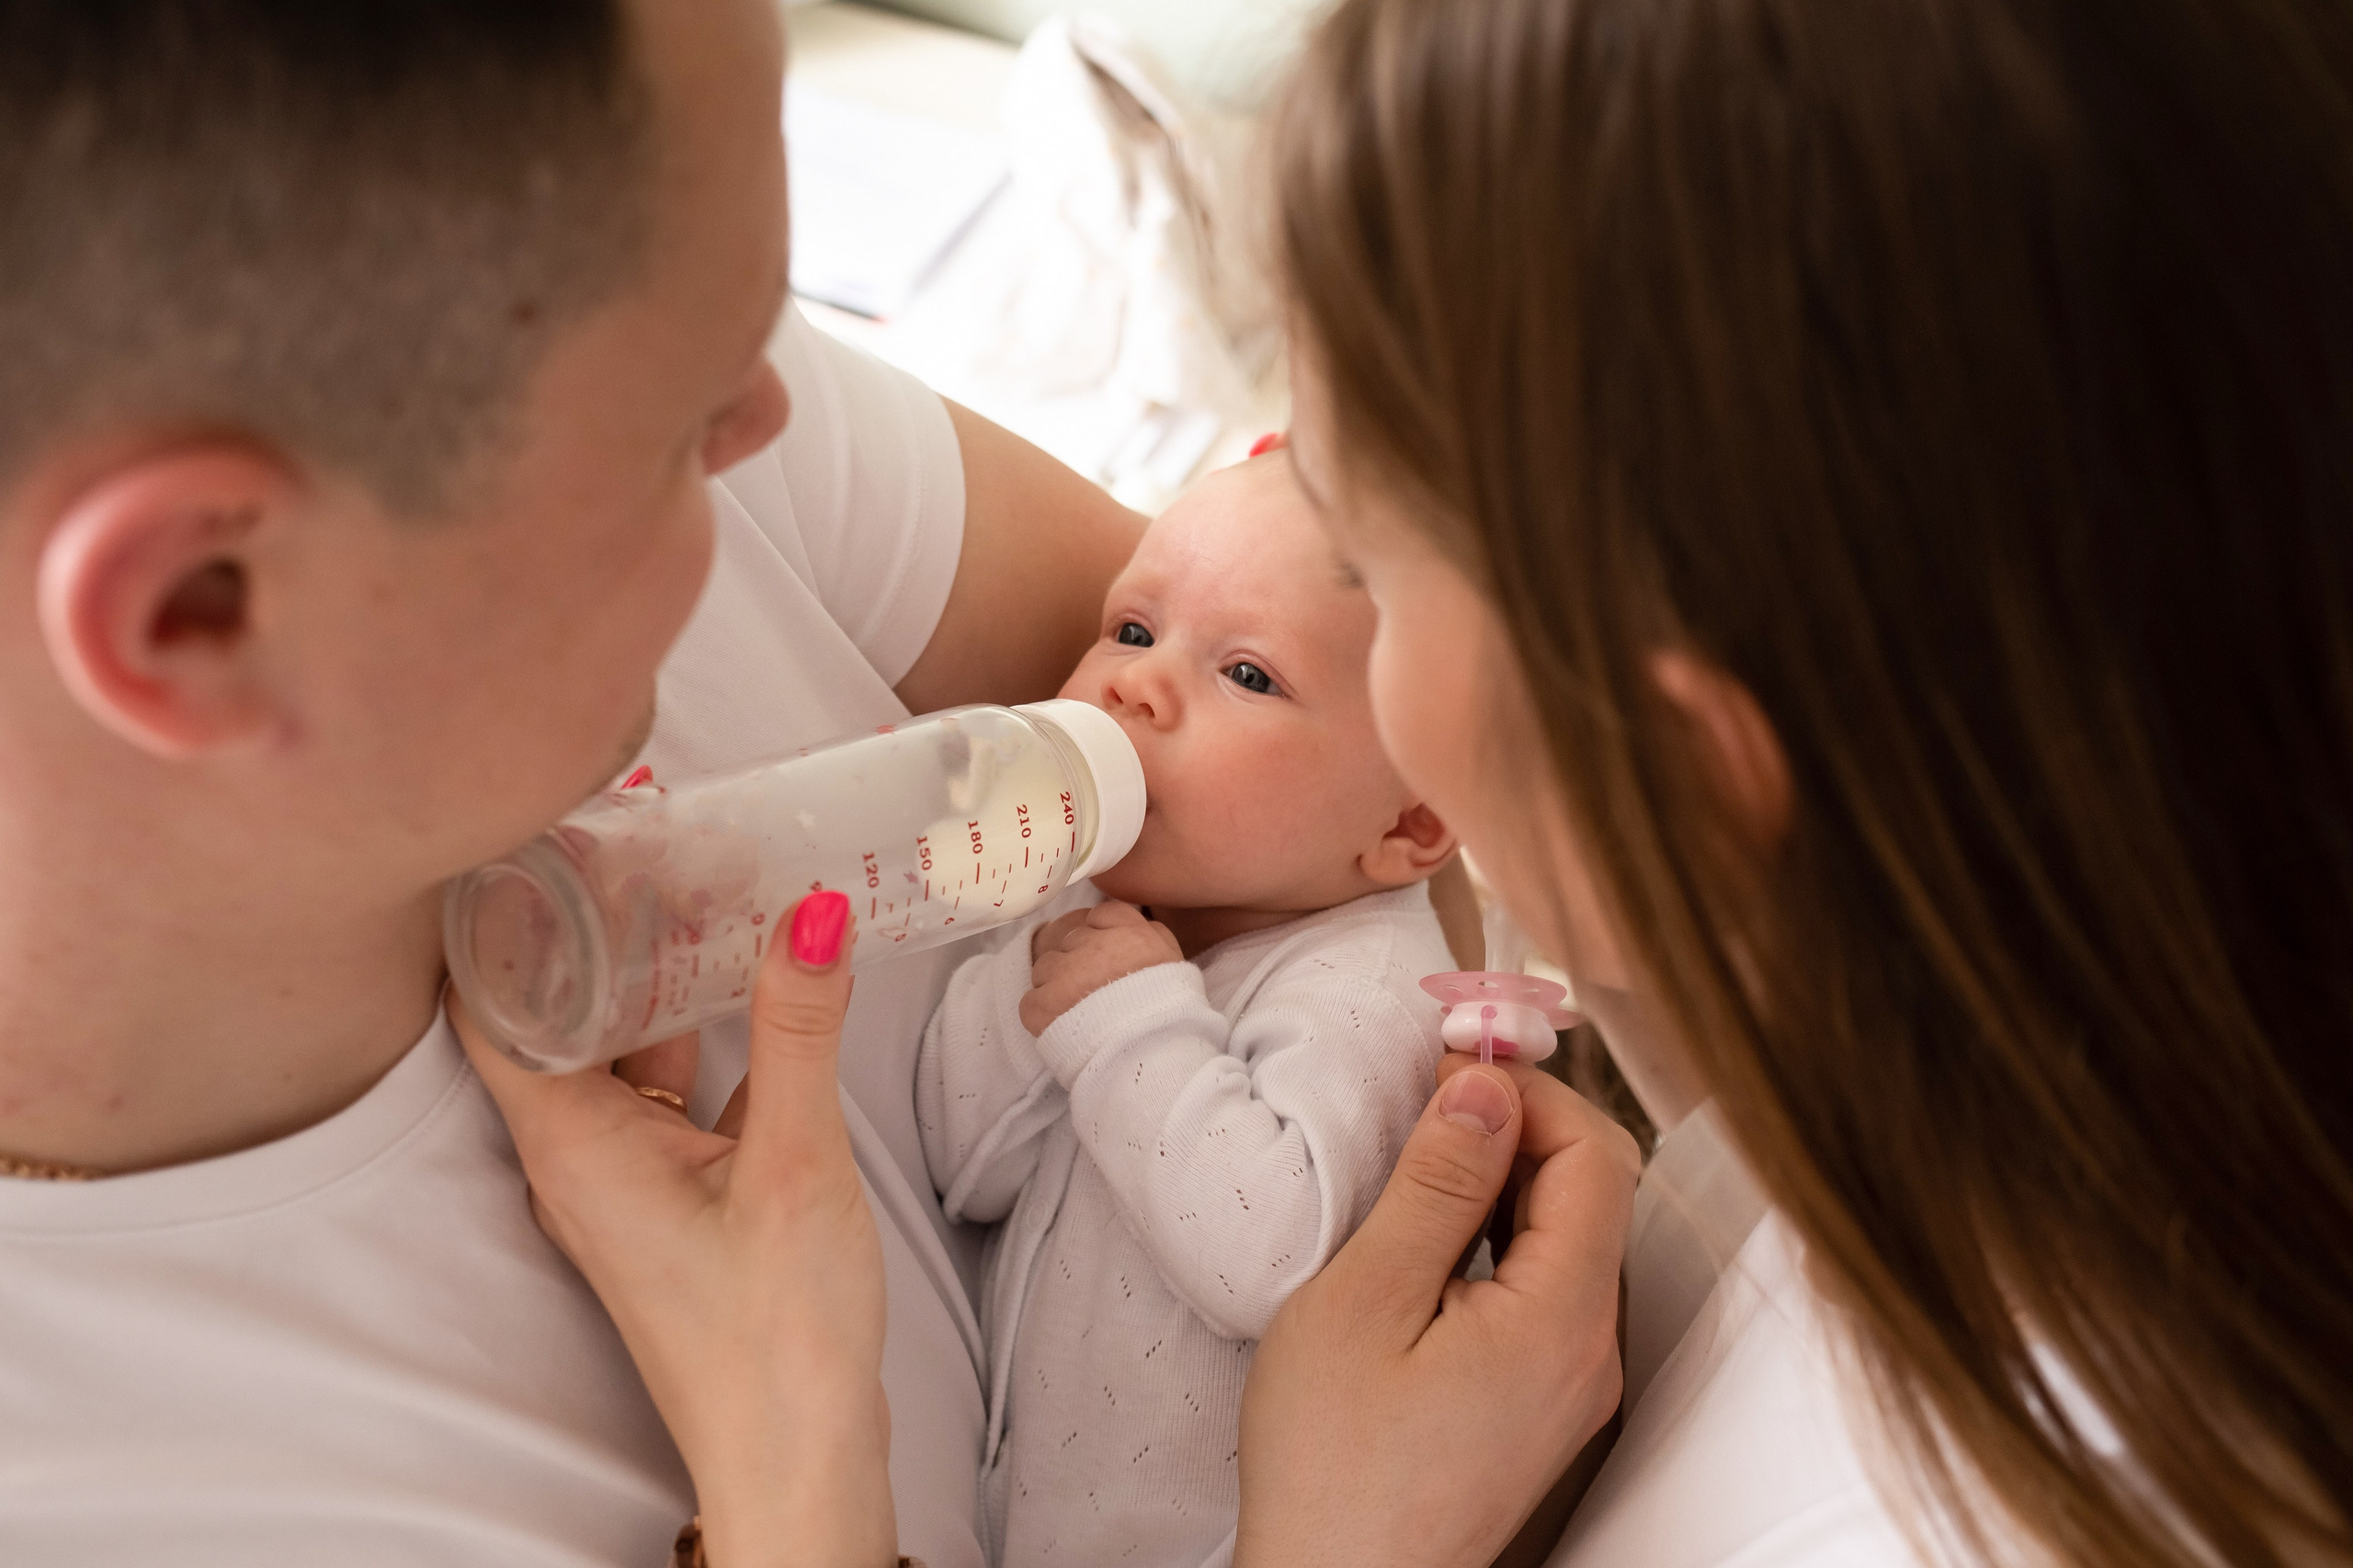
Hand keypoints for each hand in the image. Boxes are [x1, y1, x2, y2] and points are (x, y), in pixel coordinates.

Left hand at [451, 892, 895, 1567]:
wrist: (797, 1455)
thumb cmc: (773, 1339)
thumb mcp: (794, 1163)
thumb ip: (798, 1032)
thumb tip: (809, 915)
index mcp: (572, 1146)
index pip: (492, 1004)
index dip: (506, 913)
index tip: (546, 833)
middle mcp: (579, 1159)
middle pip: (560, 1014)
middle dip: (603, 926)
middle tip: (653, 834)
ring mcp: (624, 1183)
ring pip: (624, 1051)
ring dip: (662, 979)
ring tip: (713, 892)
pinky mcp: (672, 1202)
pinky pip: (670, 1095)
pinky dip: (704, 1037)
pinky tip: (759, 992)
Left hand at [1021, 900, 1181, 1034]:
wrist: (1151, 1058)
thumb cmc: (1168, 1013)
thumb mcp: (1174, 962)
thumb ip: (1152, 934)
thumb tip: (1135, 922)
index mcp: (1130, 934)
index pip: (1101, 914)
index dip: (1101, 935)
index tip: (1107, 957)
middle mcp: (1094, 947)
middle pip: (1071, 940)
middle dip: (1079, 961)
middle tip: (1096, 991)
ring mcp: (1064, 975)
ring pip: (1045, 967)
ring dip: (1056, 985)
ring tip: (1079, 1012)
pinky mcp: (1042, 1006)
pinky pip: (1032, 1001)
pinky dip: (1043, 1014)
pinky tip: (1063, 1028)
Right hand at [1234, 1057, 1641, 1567]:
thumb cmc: (1333, 1465)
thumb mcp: (1366, 1300)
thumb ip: (1436, 1187)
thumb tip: (1484, 1085)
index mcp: (1562, 1321)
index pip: (1597, 1154)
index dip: (1530, 1090)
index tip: (1450, 1062)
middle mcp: (1592, 1353)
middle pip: (1594, 1192)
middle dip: (1520, 1124)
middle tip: (1429, 1094)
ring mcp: (1572, 1386)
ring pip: (1569, 1239)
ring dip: (1504, 1180)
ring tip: (1417, 1162)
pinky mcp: (1540, 1407)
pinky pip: (1546, 1291)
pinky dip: (1499, 1239)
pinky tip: (1428, 1241)